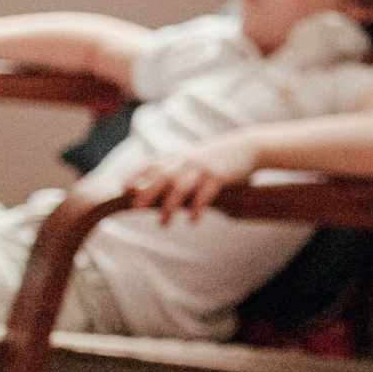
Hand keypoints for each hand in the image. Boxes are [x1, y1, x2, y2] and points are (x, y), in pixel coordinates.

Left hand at [121, 133, 260, 220]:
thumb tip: (149, 187)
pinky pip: (204, 194)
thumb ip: (174, 168)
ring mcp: (202, 168)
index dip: (136, 174)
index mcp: (179, 156)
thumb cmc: (217, 156)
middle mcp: (187, 160)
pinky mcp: (218, 177)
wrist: (247, 147)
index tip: (124, 188)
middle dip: (147, 192)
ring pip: (180, 187)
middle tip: (136, 208)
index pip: (151, 164)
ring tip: (164, 224)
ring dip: (169, 207)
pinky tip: (192, 220)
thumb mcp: (194, 157)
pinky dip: (196, 208)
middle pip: (161, 176)